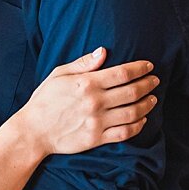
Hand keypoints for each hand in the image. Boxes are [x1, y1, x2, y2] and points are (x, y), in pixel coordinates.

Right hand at [20, 48, 157, 156]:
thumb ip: (83, 63)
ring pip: (133, 112)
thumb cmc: (45, 99)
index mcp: (87, 83)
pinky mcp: (97, 139)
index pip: (122, 73)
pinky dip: (138, 126)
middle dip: (148, 84)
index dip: (140, 68)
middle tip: (155, 81)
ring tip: (153, 99)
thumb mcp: (59, 74)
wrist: (33, 130)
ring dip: (147, 105)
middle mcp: (95, 102)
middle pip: (132, 92)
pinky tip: (142, 119)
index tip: (149, 66)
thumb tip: (103, 51)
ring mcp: (97, 122)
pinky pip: (125, 133)